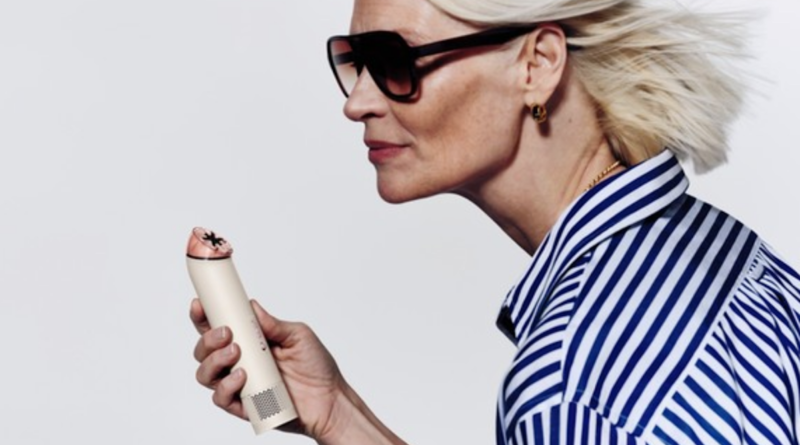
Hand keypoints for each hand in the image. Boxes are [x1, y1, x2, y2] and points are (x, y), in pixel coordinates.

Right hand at [190, 298, 346, 439]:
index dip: (202, 316)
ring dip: (214, 360)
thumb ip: (273, 324)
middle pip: (203, 350)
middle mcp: (238, 362)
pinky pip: (221, 398)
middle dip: (208, 338)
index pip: (216, 327)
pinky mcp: (243, 406)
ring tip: (236, 353)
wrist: (330, 399)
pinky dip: (226, 386)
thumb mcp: (298, 336)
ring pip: (205, 374)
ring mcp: (239, 384)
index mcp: (248, 341)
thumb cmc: (316, 366)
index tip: (199, 304)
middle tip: (227, 332)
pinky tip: (242, 376)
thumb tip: (251, 306)